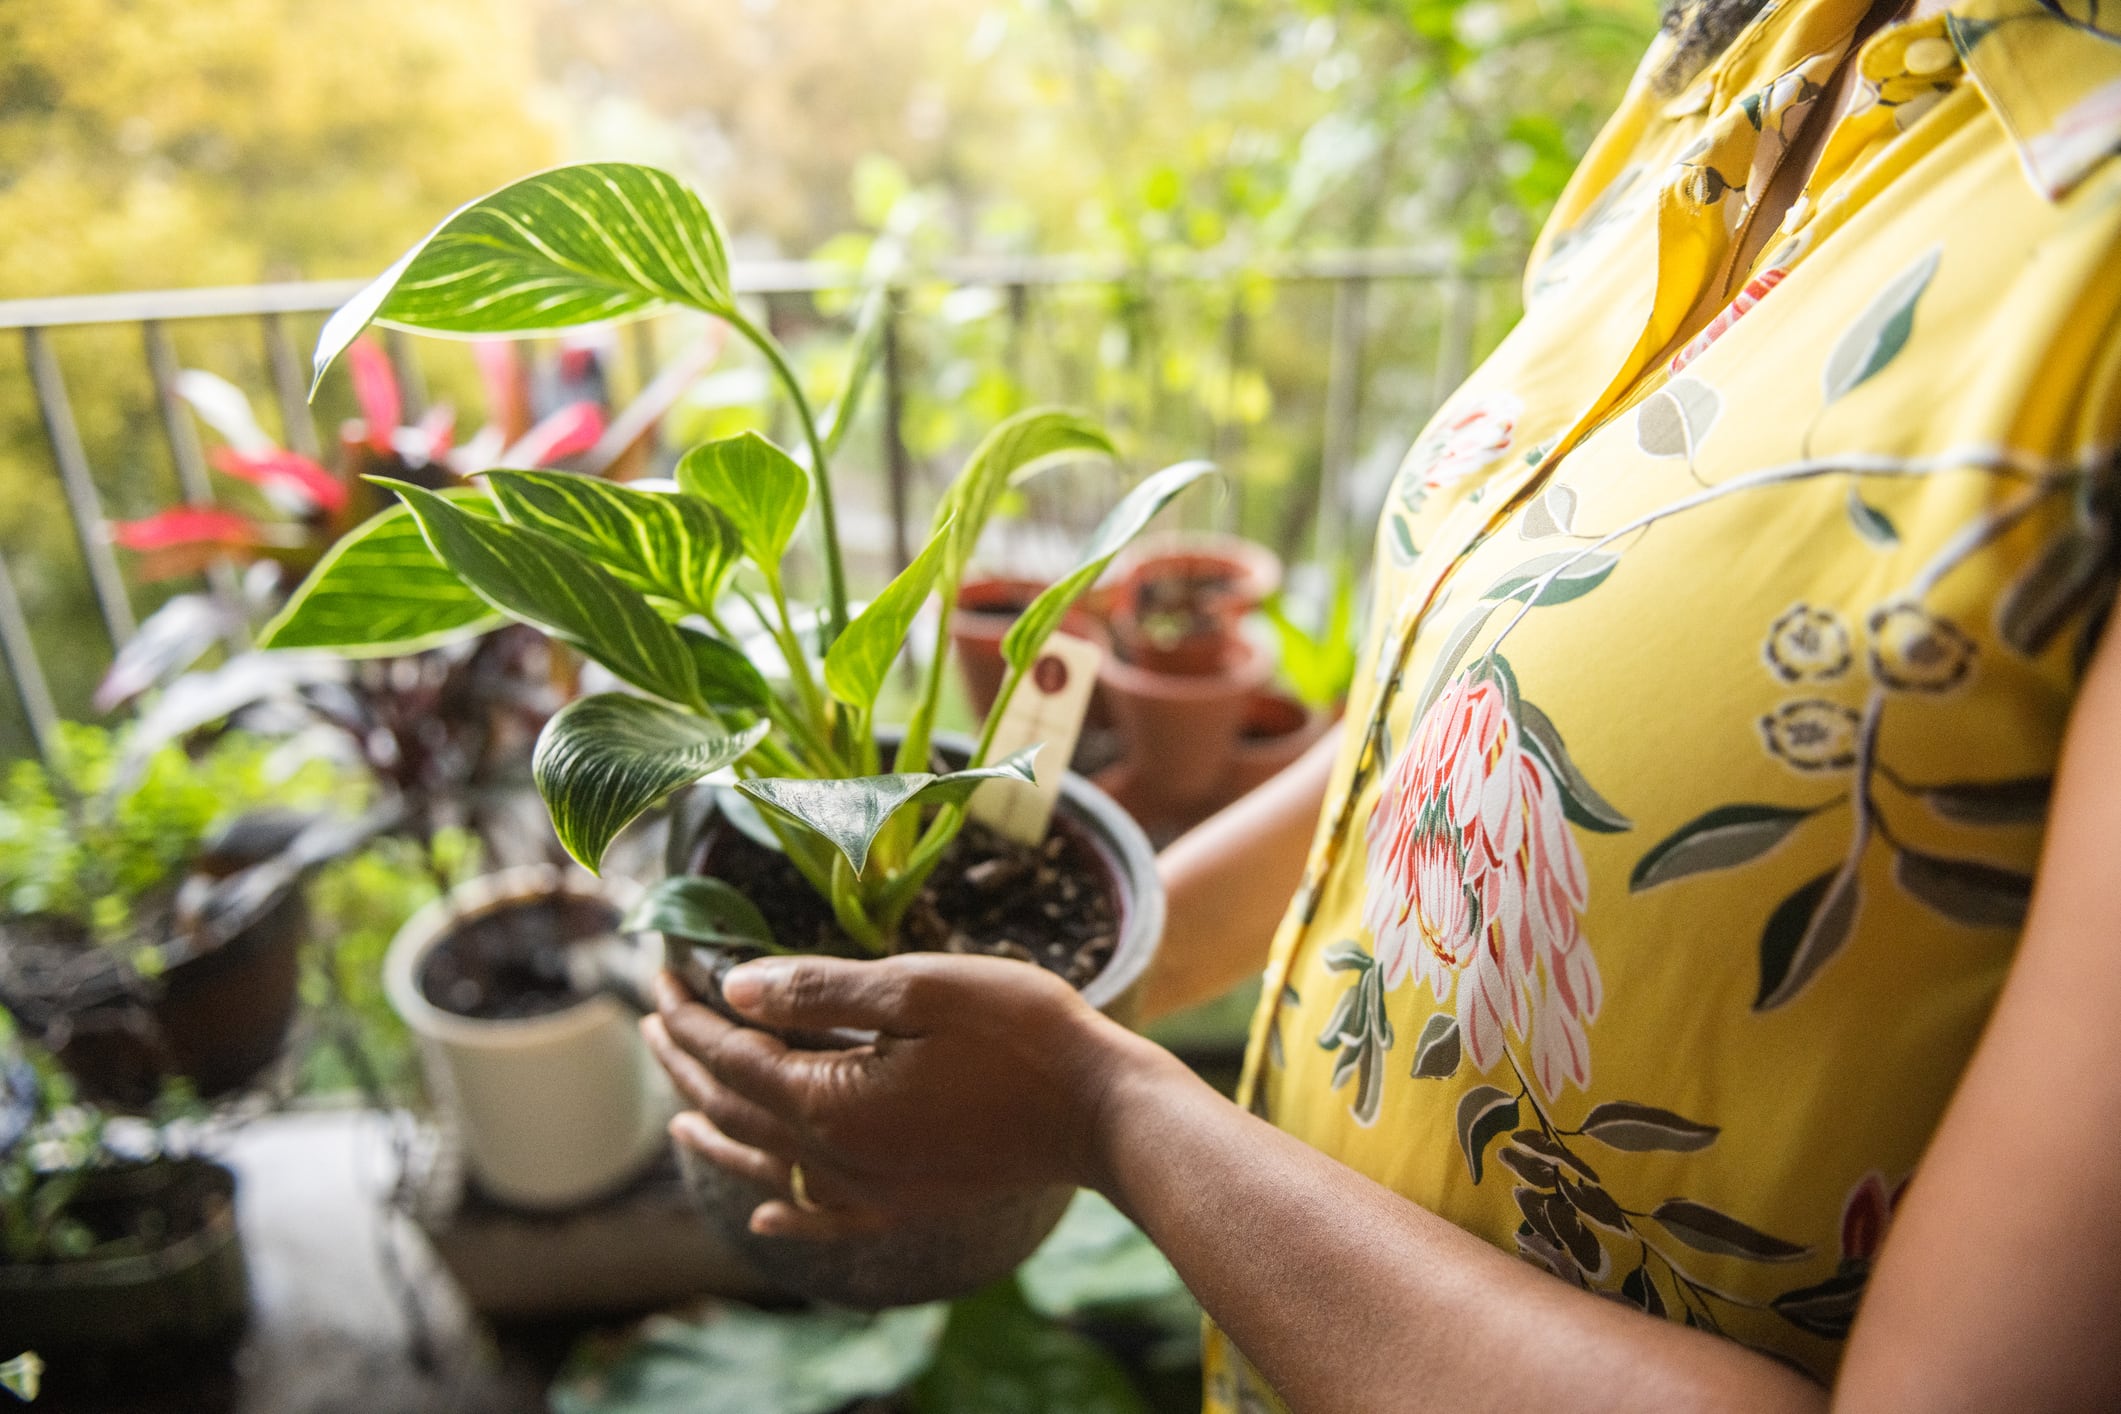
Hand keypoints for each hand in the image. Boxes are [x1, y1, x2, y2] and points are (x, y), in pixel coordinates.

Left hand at [641, 952, 1160, 1239]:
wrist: (1103, 1113)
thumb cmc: (1021, 1034)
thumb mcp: (920, 988)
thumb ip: (822, 988)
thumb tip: (735, 987)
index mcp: (831, 1101)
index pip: (732, 1054)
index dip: (690, 1013)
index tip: (662, 972)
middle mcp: (838, 1160)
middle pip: (737, 1109)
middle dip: (688, 1061)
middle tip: (656, 1019)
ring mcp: (873, 1191)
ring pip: (766, 1167)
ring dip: (716, 1133)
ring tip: (676, 1113)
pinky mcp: (908, 1203)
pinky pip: (825, 1219)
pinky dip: (784, 1215)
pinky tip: (764, 1213)